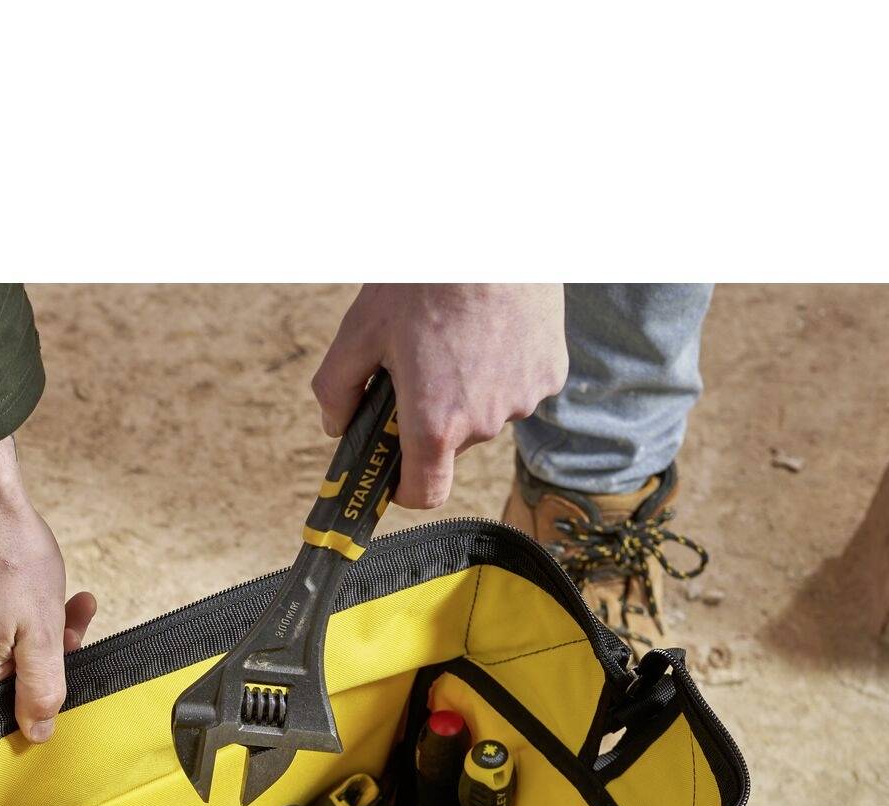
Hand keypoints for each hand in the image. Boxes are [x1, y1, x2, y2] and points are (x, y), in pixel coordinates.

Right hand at [0, 438, 97, 743]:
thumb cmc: (12, 556)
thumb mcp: (42, 632)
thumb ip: (42, 689)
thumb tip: (37, 736)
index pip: (17, 691)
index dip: (51, 668)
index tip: (72, 635)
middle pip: (8, 660)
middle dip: (47, 637)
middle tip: (75, 605)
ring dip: (30, 612)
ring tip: (50, 579)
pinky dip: (2, 592)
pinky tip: (18, 567)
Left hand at [313, 284, 567, 508]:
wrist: (492, 230)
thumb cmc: (422, 280)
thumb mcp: (360, 331)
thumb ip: (336, 390)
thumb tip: (336, 427)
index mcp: (435, 423)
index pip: (425, 492)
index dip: (404, 487)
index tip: (394, 471)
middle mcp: (485, 423)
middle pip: (451, 444)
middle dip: (433, 417)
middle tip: (423, 364)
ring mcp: (523, 399)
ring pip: (487, 413)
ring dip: (470, 390)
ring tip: (459, 336)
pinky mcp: (552, 373)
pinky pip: (518, 386)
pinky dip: (503, 368)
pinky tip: (493, 328)